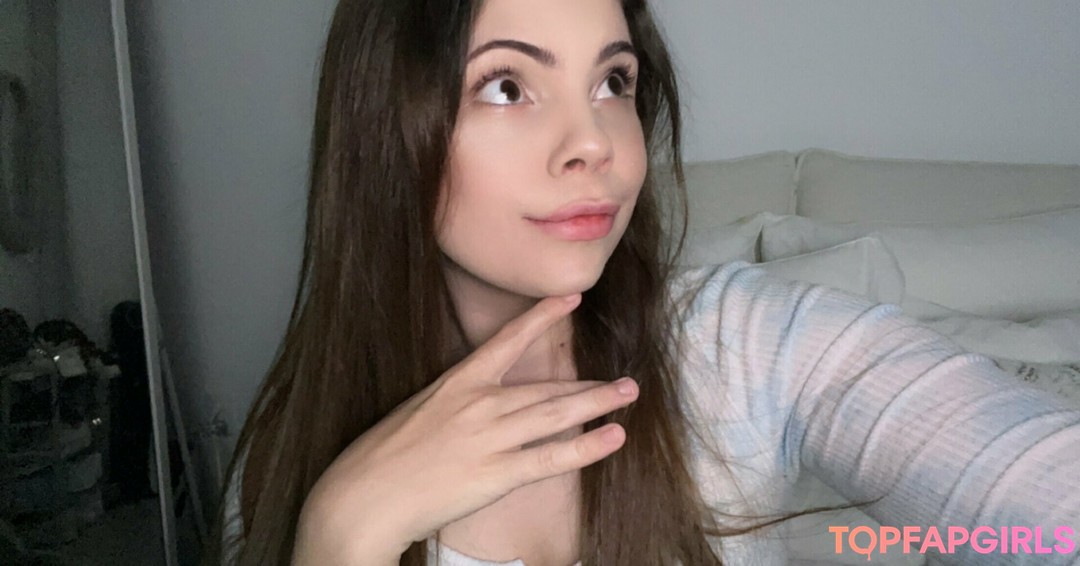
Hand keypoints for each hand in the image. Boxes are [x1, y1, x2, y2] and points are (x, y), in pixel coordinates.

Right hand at [291, 294, 638, 564]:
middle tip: (625, 381)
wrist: (364, 497)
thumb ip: (454, 404)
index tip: (571, 298)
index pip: (507, 341)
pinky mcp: (496, 473)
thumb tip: (478, 402)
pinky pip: (552, 457)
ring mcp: (490, 437)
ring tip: (627, 396)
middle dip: (589, 386)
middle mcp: (479, 403)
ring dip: (598, 404)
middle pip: (545, 388)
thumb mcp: (417, 411)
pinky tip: (614, 437)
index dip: (543, 317)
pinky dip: (587, 447)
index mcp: (456, 383)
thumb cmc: (381, 458)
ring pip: (556, 414)